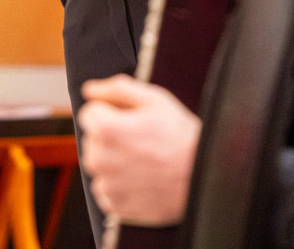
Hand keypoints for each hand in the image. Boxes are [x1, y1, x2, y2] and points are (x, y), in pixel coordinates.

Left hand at [78, 75, 200, 225]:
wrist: (204, 178)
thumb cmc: (182, 136)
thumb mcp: (156, 100)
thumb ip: (118, 89)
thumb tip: (89, 90)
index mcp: (107, 130)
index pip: (89, 112)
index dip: (111, 111)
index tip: (132, 119)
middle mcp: (100, 160)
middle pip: (92, 139)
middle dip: (110, 136)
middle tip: (142, 140)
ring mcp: (106, 185)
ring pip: (99, 163)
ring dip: (113, 159)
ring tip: (144, 159)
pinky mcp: (114, 204)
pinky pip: (106, 187)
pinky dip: (119, 182)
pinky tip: (141, 177)